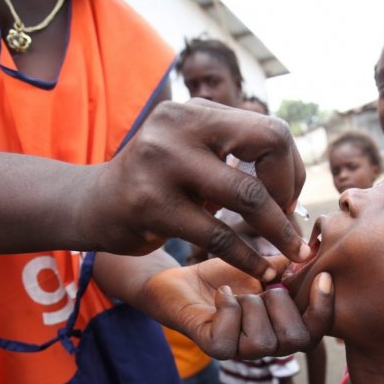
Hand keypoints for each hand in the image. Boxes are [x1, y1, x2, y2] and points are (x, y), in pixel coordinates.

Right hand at [82, 99, 308, 279]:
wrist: (90, 205)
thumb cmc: (156, 182)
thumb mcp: (191, 152)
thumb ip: (233, 150)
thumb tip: (293, 173)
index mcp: (195, 112)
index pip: (270, 129)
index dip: (291, 168)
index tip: (288, 199)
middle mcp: (178, 126)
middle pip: (268, 144)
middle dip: (290, 189)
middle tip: (290, 222)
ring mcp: (162, 162)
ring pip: (247, 194)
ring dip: (279, 230)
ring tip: (293, 254)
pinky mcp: (151, 205)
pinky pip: (218, 235)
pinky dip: (248, 257)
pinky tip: (262, 271)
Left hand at [140, 256, 332, 358]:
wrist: (181, 279)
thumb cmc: (225, 275)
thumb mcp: (264, 266)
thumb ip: (291, 265)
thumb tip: (315, 252)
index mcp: (282, 326)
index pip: (316, 333)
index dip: (324, 309)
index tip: (322, 277)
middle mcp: (265, 344)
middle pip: (297, 341)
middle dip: (282, 305)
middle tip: (263, 287)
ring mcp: (239, 350)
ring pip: (263, 342)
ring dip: (252, 306)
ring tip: (238, 293)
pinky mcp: (213, 347)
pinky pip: (231, 336)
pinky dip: (229, 305)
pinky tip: (222, 294)